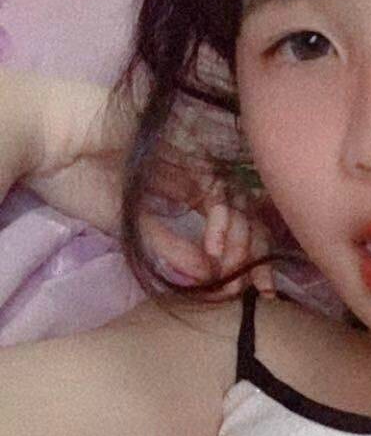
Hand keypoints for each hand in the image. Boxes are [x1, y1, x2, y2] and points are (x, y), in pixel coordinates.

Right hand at [2, 68, 273, 296]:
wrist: (49, 143)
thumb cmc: (78, 180)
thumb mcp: (131, 230)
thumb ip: (172, 249)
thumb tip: (211, 279)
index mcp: (182, 190)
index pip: (228, 223)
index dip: (243, 257)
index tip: (245, 292)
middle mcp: (194, 173)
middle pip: (244, 212)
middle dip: (256, 254)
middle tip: (257, 290)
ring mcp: (192, 157)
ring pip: (238, 200)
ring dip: (241, 241)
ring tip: (231, 273)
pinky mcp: (186, 146)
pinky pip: (216, 188)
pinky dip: (221, 220)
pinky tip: (214, 248)